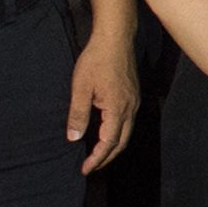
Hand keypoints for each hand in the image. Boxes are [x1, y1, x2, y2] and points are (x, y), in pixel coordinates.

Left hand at [70, 31, 141, 170]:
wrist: (115, 38)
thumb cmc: (97, 59)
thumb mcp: (80, 87)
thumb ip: (78, 114)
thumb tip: (73, 137)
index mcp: (117, 109)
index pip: (108, 143)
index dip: (96, 159)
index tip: (85, 169)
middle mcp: (130, 109)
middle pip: (121, 142)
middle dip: (106, 157)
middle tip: (91, 166)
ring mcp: (134, 102)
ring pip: (126, 133)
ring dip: (113, 147)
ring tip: (98, 154)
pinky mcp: (133, 95)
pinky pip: (128, 122)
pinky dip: (118, 134)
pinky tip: (107, 132)